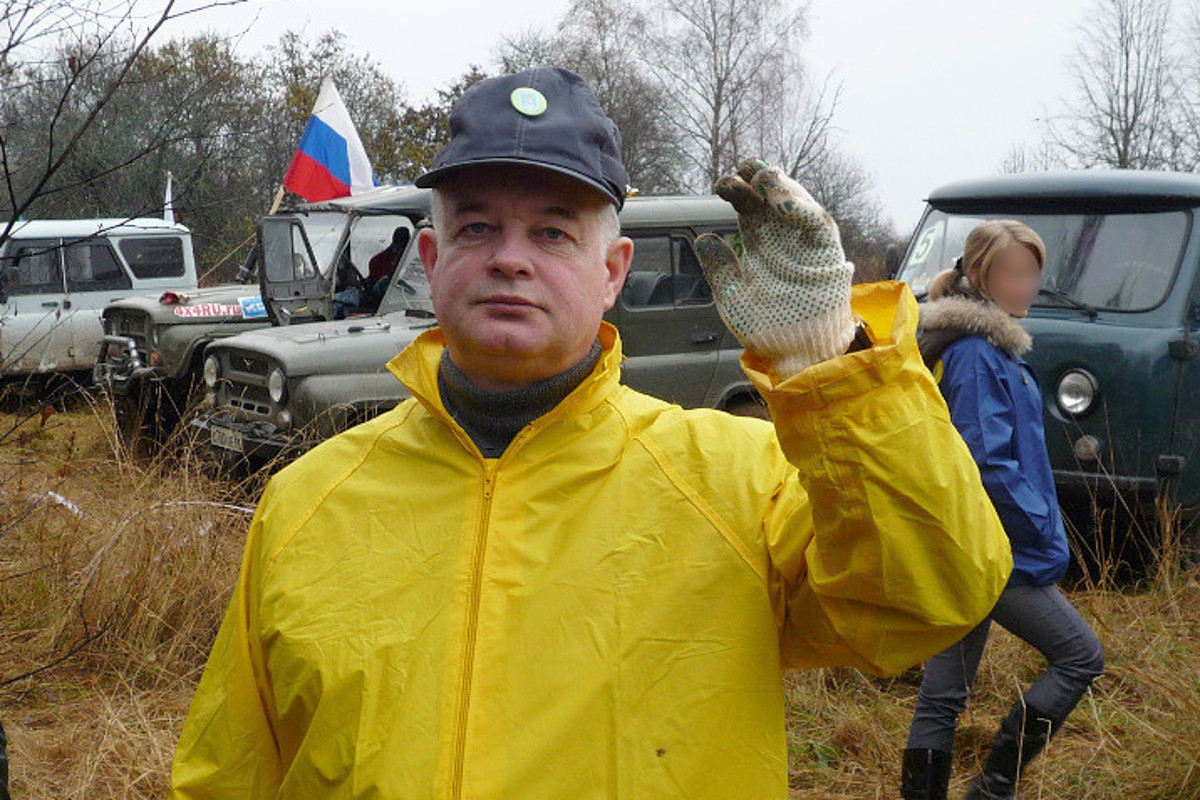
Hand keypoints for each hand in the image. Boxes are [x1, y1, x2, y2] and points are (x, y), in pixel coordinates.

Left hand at [695, 158, 855, 378]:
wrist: (796, 355)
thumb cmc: (768, 328)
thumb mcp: (735, 298)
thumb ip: (720, 269)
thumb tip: (703, 239)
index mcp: (760, 243)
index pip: (748, 206)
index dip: (736, 190)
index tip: (721, 184)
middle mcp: (783, 237)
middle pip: (771, 197)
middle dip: (757, 178)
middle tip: (743, 168)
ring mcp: (805, 244)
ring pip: (796, 203)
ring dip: (781, 188)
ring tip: (764, 177)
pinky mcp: (826, 255)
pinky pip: (818, 226)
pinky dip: (803, 211)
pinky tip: (785, 203)